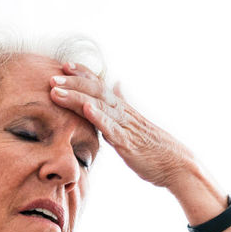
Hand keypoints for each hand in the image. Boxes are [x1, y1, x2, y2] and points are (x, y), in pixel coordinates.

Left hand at [49, 62, 195, 189]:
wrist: (178, 165)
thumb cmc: (156, 149)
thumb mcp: (137, 123)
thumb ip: (124, 104)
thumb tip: (119, 85)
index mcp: (124, 109)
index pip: (101, 86)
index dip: (83, 74)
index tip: (64, 66)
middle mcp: (124, 113)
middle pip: (96, 91)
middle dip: (73, 82)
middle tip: (51, 77)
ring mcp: (126, 126)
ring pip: (99, 105)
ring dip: (77, 97)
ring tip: (57, 91)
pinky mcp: (128, 142)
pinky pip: (112, 127)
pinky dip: (99, 117)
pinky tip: (86, 109)